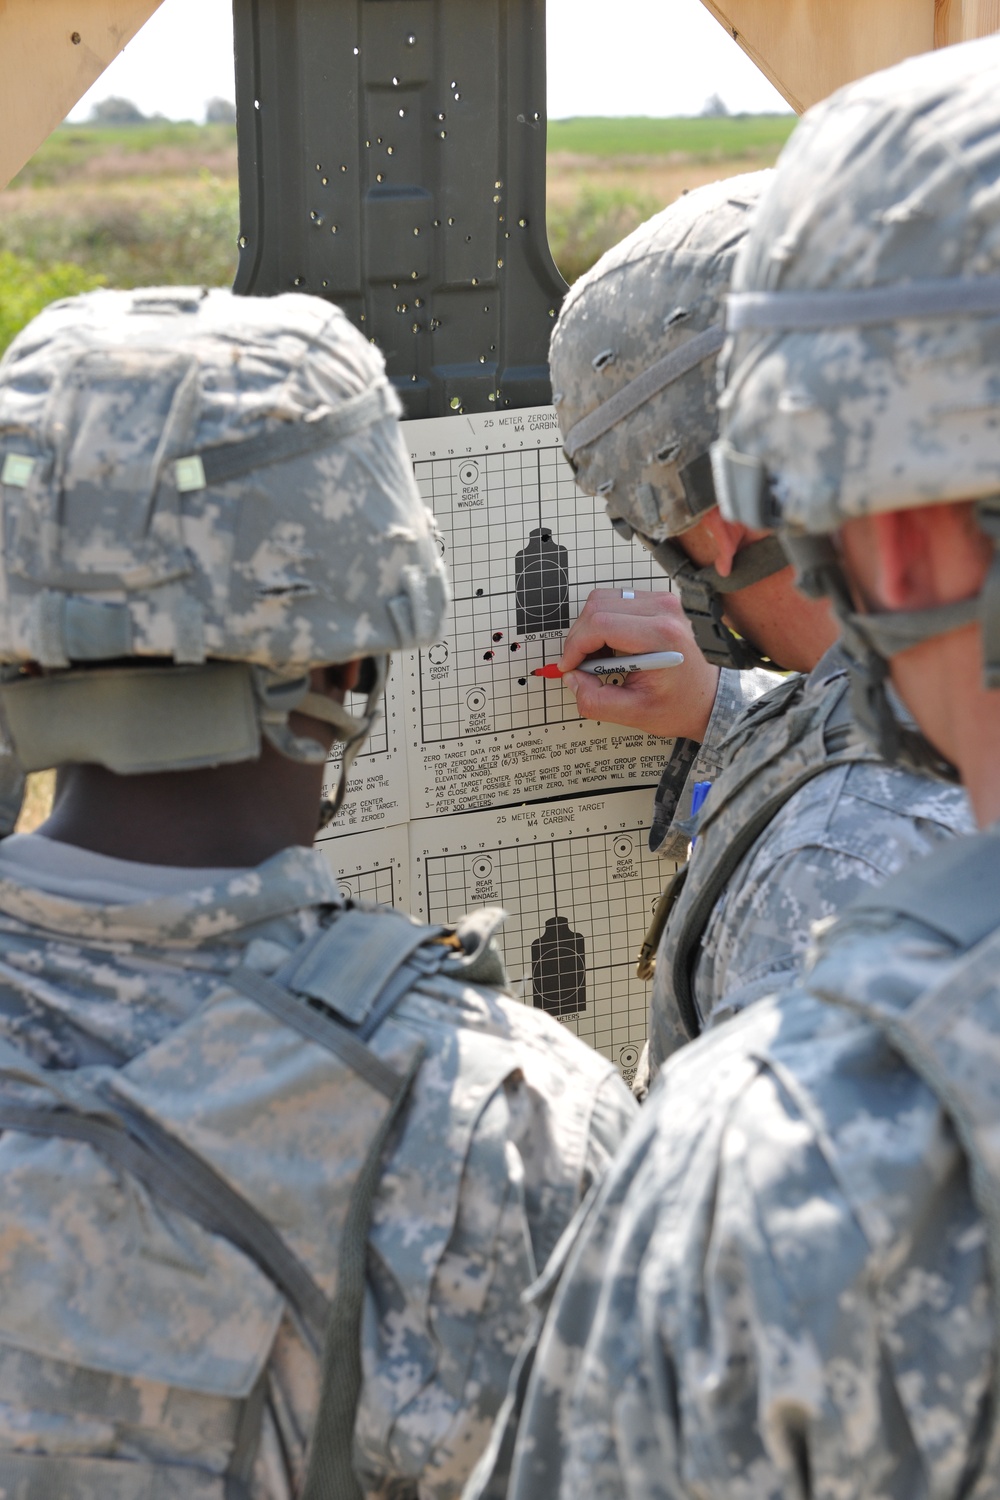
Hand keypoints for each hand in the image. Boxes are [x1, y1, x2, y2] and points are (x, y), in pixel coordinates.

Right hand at [558, 590, 719, 740]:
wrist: (713, 697)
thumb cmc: (683, 704)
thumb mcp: (636, 714)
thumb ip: (597, 701)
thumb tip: (573, 680)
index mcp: (662, 635)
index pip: (600, 623)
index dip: (575, 646)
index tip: (569, 666)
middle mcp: (665, 610)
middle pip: (598, 606)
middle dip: (580, 638)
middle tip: (580, 665)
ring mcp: (664, 601)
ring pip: (605, 599)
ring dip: (591, 629)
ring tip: (600, 658)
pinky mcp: (661, 601)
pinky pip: (618, 601)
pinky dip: (605, 623)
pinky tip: (613, 647)